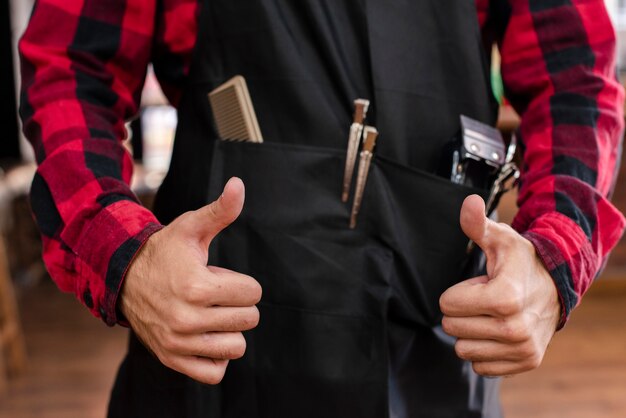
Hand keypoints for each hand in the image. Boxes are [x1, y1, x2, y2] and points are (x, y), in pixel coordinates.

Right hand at [120, 177, 261, 383]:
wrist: (124, 278)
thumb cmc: (165, 252)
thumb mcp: (191, 227)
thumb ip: (220, 210)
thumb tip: (239, 184)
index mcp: (197, 287)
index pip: (254, 293)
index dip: (242, 282)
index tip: (221, 276)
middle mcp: (187, 319)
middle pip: (249, 319)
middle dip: (237, 303)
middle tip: (214, 294)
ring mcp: (179, 343)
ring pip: (236, 346)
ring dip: (230, 330)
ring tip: (210, 313)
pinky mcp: (173, 359)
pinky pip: (215, 372)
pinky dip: (216, 356)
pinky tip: (206, 335)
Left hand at [439, 195, 560, 376]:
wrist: (555, 287)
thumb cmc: (521, 262)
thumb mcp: (500, 239)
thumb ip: (478, 224)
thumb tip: (469, 203)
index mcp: (504, 297)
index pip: (447, 305)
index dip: (457, 292)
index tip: (479, 285)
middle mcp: (515, 328)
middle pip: (452, 328)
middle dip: (462, 312)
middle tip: (484, 301)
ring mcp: (522, 348)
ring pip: (463, 350)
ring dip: (471, 333)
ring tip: (492, 315)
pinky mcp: (526, 362)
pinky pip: (480, 366)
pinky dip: (484, 350)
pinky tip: (497, 332)